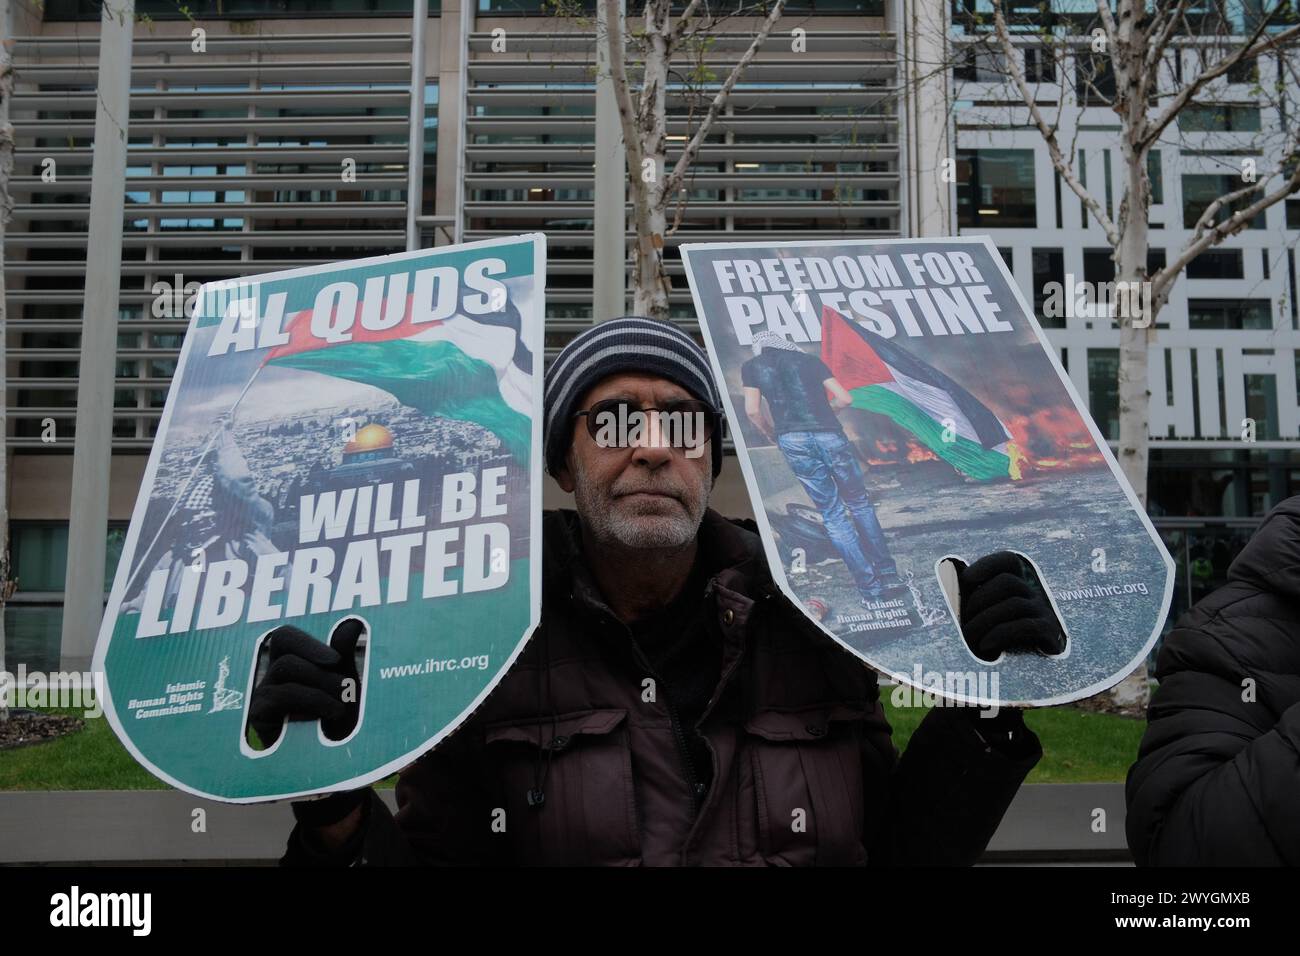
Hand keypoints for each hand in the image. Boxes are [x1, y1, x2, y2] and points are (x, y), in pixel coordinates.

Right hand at [248, 620, 364, 747]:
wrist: (335, 761)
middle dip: (319, 660)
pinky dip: (312, 700)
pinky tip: (331, 714)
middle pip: (284, 645)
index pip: (286, 637)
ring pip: (285, 667)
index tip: (336, 660)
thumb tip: (351, 624)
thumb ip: (343, 655)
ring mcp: (263, 695)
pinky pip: (280, 695)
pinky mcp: (259, 716)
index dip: (309, 641)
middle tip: (346, 685)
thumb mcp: (344, 684)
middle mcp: (273, 676)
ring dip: (321, 682)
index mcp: (291, 663)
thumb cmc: (337, 718)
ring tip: (343, 703)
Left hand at [956, 552, 1065, 662]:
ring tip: (970, 638)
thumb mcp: (980, 617)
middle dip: (980, 600)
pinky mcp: (1050, 632)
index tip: (966, 580)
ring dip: (985, 621)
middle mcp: (1032, 594)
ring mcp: (1043, 612)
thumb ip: (966, 601)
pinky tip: (985, 645)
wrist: (1024, 671)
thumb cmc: (994, 639)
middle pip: (1008, 582)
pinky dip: (1001, 634)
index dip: (987, 565)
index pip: (1009, 561)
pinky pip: (1027, 626)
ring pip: (1014, 604)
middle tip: (964, 622)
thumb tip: (945, 582)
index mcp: (1016, 585)